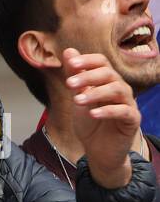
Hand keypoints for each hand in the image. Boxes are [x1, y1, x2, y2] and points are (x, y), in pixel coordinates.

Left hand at [63, 48, 140, 188]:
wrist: (99, 150)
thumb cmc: (90, 123)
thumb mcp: (78, 98)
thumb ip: (75, 76)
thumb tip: (68, 51)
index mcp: (107, 82)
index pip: (102, 62)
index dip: (87, 61)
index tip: (70, 64)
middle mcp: (119, 89)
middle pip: (109, 74)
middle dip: (88, 76)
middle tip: (69, 84)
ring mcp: (127, 104)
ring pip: (117, 90)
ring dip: (95, 93)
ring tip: (77, 100)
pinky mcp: (132, 120)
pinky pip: (124, 111)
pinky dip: (108, 111)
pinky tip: (93, 113)